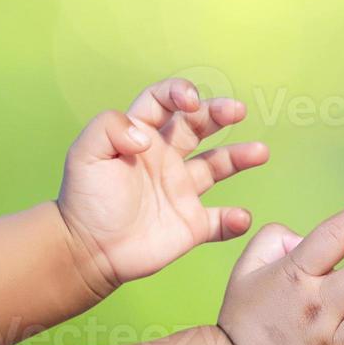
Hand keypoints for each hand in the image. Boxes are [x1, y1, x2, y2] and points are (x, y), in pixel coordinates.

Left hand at [57, 77, 270, 292]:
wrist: (86, 251)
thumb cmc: (84, 200)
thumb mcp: (84, 154)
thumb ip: (109, 129)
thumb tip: (145, 136)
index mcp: (141, 136)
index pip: (163, 102)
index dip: (178, 93)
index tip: (191, 101)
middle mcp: (166, 158)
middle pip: (199, 125)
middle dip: (219, 113)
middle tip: (237, 110)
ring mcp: (182, 191)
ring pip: (218, 166)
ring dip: (240, 156)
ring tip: (260, 152)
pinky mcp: (191, 224)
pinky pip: (221, 221)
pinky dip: (234, 220)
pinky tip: (240, 218)